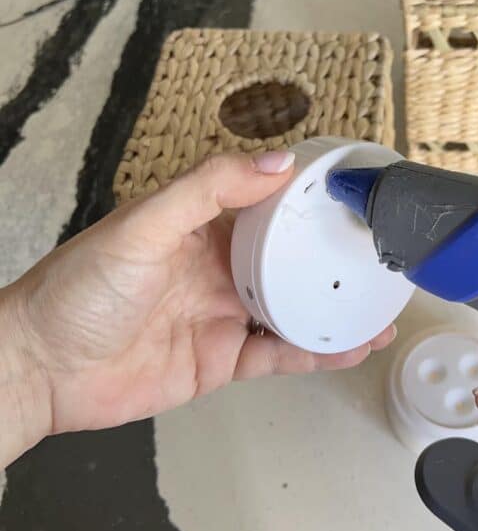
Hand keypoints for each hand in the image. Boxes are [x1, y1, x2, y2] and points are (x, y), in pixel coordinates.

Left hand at [0, 151, 395, 463]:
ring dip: (336, 309)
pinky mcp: (223, 360)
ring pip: (293, 309)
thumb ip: (208, 190)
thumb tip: (275, 162)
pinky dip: (316, 352)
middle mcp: (218, 268)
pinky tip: (349, 348)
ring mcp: (223, 316)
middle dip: (333, 259)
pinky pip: (279, 355)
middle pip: (290, 261)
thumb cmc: (78, 290)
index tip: (351, 195)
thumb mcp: (145, 225)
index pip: (267, 206)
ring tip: (381, 309)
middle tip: (378, 258)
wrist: (43, 369)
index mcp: (201, 226)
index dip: (309, 200)